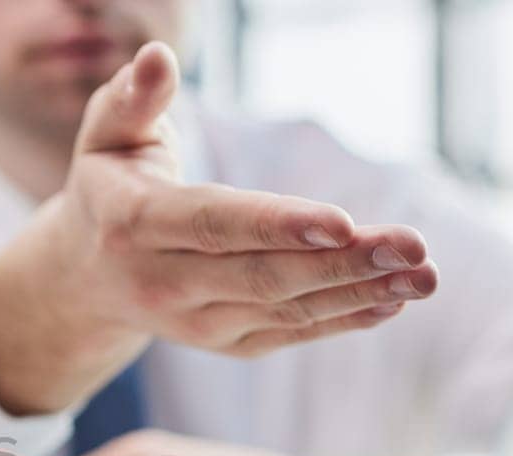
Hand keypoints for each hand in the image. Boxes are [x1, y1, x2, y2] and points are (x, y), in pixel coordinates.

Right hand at [0, 42, 438, 414]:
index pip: (212, 224)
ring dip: (359, 293)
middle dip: (342, 264)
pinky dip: (343, 319)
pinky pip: (288, 333)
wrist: (87, 275)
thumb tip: (157, 57)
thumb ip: (134, 97)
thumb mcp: (108, 133)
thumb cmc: (112, 182)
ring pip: (284, 309)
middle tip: (414, 245)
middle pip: (261, 275)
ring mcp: (192, 321)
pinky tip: (392, 300)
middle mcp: (160, 283)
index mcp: (133, 225)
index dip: (276, 225)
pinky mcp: (222, 341)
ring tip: (424, 276)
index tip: (342, 221)